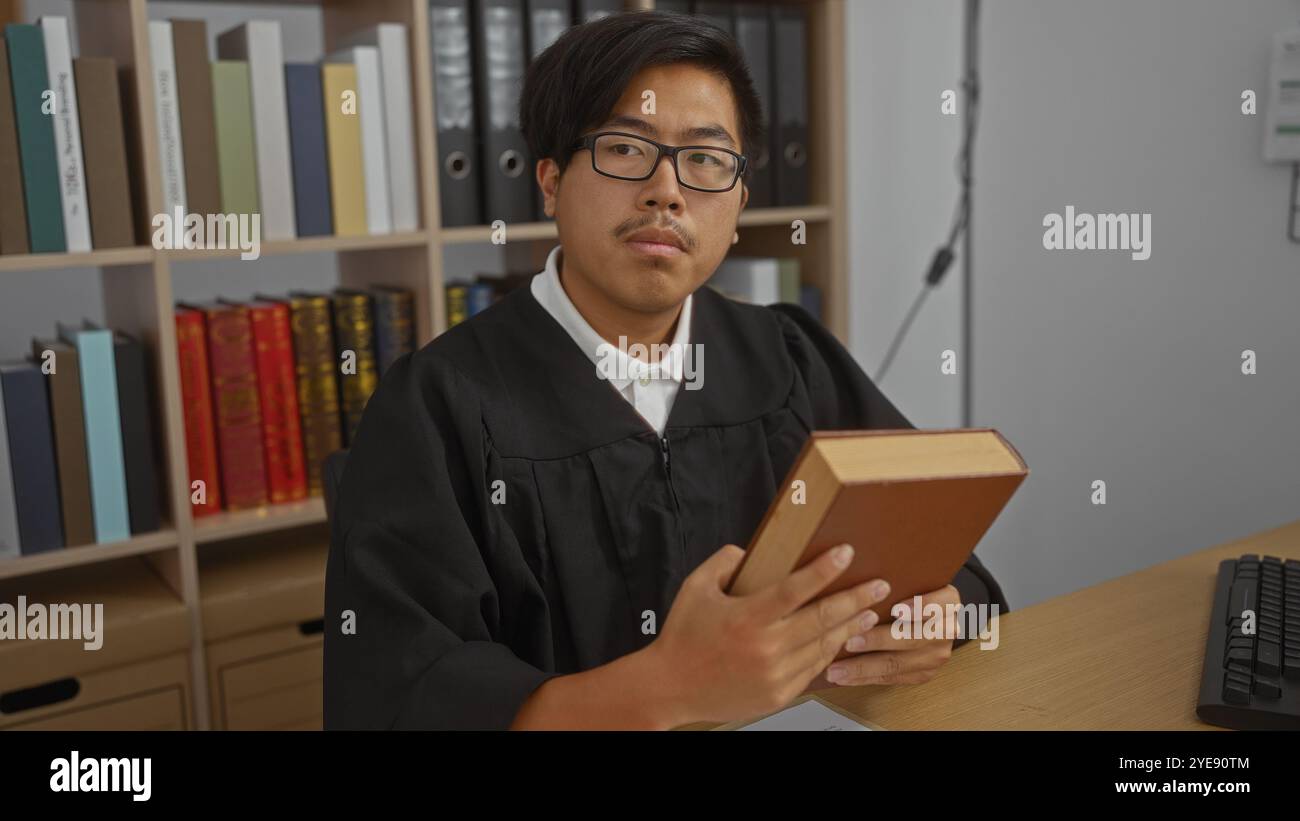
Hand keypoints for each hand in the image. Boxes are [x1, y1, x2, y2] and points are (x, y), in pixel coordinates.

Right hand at [647, 543, 891, 725]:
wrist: (670, 687)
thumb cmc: (683, 636)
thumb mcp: (696, 588)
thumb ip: (725, 562)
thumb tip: (751, 551)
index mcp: (747, 617)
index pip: (796, 588)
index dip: (824, 569)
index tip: (846, 553)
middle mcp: (766, 647)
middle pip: (823, 618)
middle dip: (856, 599)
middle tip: (879, 585)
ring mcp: (775, 674)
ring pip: (823, 646)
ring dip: (850, 627)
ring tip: (869, 612)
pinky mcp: (778, 695)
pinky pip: (812, 670)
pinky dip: (828, 652)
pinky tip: (838, 639)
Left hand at [822, 583, 959, 685]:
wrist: (928, 615)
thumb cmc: (909, 590)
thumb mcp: (910, 579)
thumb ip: (895, 578)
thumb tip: (863, 573)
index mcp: (949, 601)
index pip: (940, 602)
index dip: (920, 606)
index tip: (896, 609)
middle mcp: (947, 629)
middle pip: (913, 637)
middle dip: (878, 641)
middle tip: (848, 641)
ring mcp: (937, 655)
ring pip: (898, 663)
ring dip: (863, 667)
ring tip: (836, 668)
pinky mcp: (924, 673)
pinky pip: (892, 678)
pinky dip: (865, 678)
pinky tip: (843, 677)